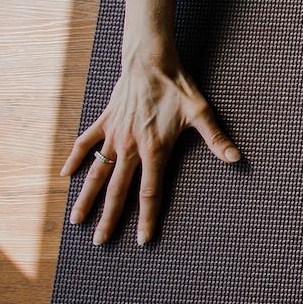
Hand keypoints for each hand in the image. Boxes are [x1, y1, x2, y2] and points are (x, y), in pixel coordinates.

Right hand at [60, 48, 239, 245]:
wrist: (150, 60)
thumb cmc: (177, 86)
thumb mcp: (201, 112)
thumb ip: (217, 139)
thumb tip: (237, 159)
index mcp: (154, 150)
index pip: (149, 193)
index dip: (146, 219)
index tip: (142, 241)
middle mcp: (129, 148)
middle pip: (118, 192)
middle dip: (109, 219)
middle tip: (100, 243)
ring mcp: (114, 135)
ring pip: (96, 173)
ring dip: (86, 198)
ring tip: (76, 220)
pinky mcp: (104, 121)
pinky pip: (85, 144)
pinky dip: (74, 159)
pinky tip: (65, 176)